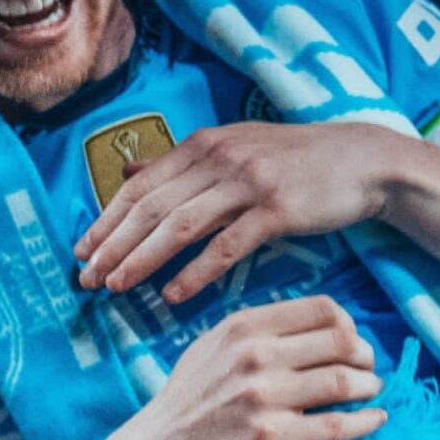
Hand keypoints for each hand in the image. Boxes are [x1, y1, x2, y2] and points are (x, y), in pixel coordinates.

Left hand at [74, 120, 409, 302]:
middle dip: (114, 245)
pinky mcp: (277, 211)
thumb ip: (182, 164)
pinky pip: (227, 247)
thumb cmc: (295, 162)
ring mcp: (248, 184)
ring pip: (181, 226)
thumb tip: (130, 173)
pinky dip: (196, 272)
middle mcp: (219, 159)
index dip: (106, 220)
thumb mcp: (235, 149)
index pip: (141, 186)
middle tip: (86, 279)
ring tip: (118, 288)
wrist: (359, 162)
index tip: (80, 252)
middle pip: (153, 207)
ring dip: (144, 259)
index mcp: (203, 144)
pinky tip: (173, 295)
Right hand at [92, 297, 386, 439]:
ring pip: (343, 381)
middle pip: (340, 342)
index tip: (353, 343)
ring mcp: (263, 397)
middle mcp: (254, 356)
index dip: (349, 325)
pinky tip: (375, 420)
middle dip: (365, 356)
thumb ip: (255, 335)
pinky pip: (335, 426)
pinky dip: (364, 422)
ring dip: (368, 387)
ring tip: (371, 393)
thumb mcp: (210, 350)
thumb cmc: (186, 407)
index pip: (321, 309)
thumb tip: (310, 328)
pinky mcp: (271, 438)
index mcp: (243, 327)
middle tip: (369, 370)